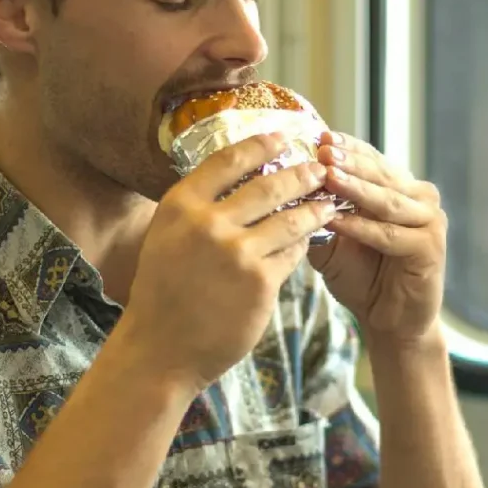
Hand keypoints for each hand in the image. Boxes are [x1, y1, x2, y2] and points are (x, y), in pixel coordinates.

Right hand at [121, 133, 338, 391]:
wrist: (159, 349)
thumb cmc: (162, 294)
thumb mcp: (165, 238)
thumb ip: (195, 210)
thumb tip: (236, 179)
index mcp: (180, 206)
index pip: (228, 160)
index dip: (260, 145)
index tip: (281, 137)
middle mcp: (208, 223)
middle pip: (268, 184)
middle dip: (301, 173)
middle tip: (319, 168)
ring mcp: (236, 253)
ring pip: (289, 219)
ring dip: (313, 208)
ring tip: (327, 202)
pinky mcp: (260, 282)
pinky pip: (291, 254)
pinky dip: (301, 246)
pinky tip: (308, 242)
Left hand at [308, 131, 445, 344]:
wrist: (388, 320)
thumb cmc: (359, 277)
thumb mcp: (331, 239)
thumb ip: (315, 214)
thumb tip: (280, 188)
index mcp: (397, 189)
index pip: (370, 159)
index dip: (345, 148)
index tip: (317, 135)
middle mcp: (418, 198)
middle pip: (380, 173)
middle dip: (349, 161)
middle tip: (322, 149)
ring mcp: (428, 221)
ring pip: (386, 200)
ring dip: (355, 188)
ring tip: (327, 176)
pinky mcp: (430, 248)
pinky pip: (390, 234)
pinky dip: (362, 227)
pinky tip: (337, 219)